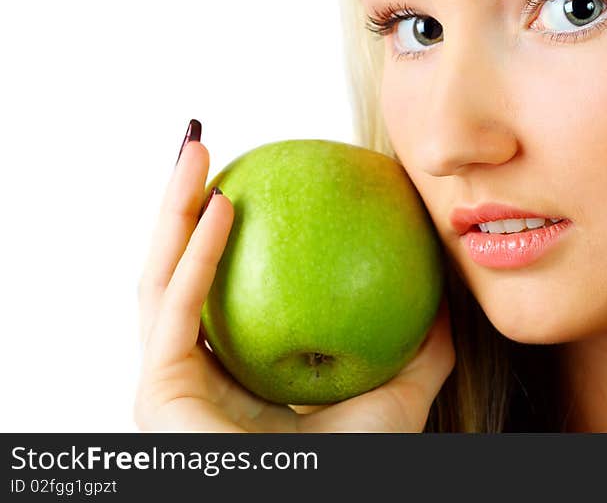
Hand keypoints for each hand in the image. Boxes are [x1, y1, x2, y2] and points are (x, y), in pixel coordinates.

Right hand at [134, 120, 455, 431]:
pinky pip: (176, 310)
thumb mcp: (397, 396)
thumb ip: (419, 346)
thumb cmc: (356, 472)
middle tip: (205, 144)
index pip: (221, 289)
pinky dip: (196, 255)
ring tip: (196, 149)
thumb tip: (442, 286)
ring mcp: (167, 386)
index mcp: (235, 376)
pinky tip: (220, 204)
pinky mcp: (156, 395)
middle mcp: (193, 377)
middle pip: (178, 272)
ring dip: (170, 209)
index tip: (251, 178)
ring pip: (158, 279)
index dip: (225, 231)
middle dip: (180, 202)